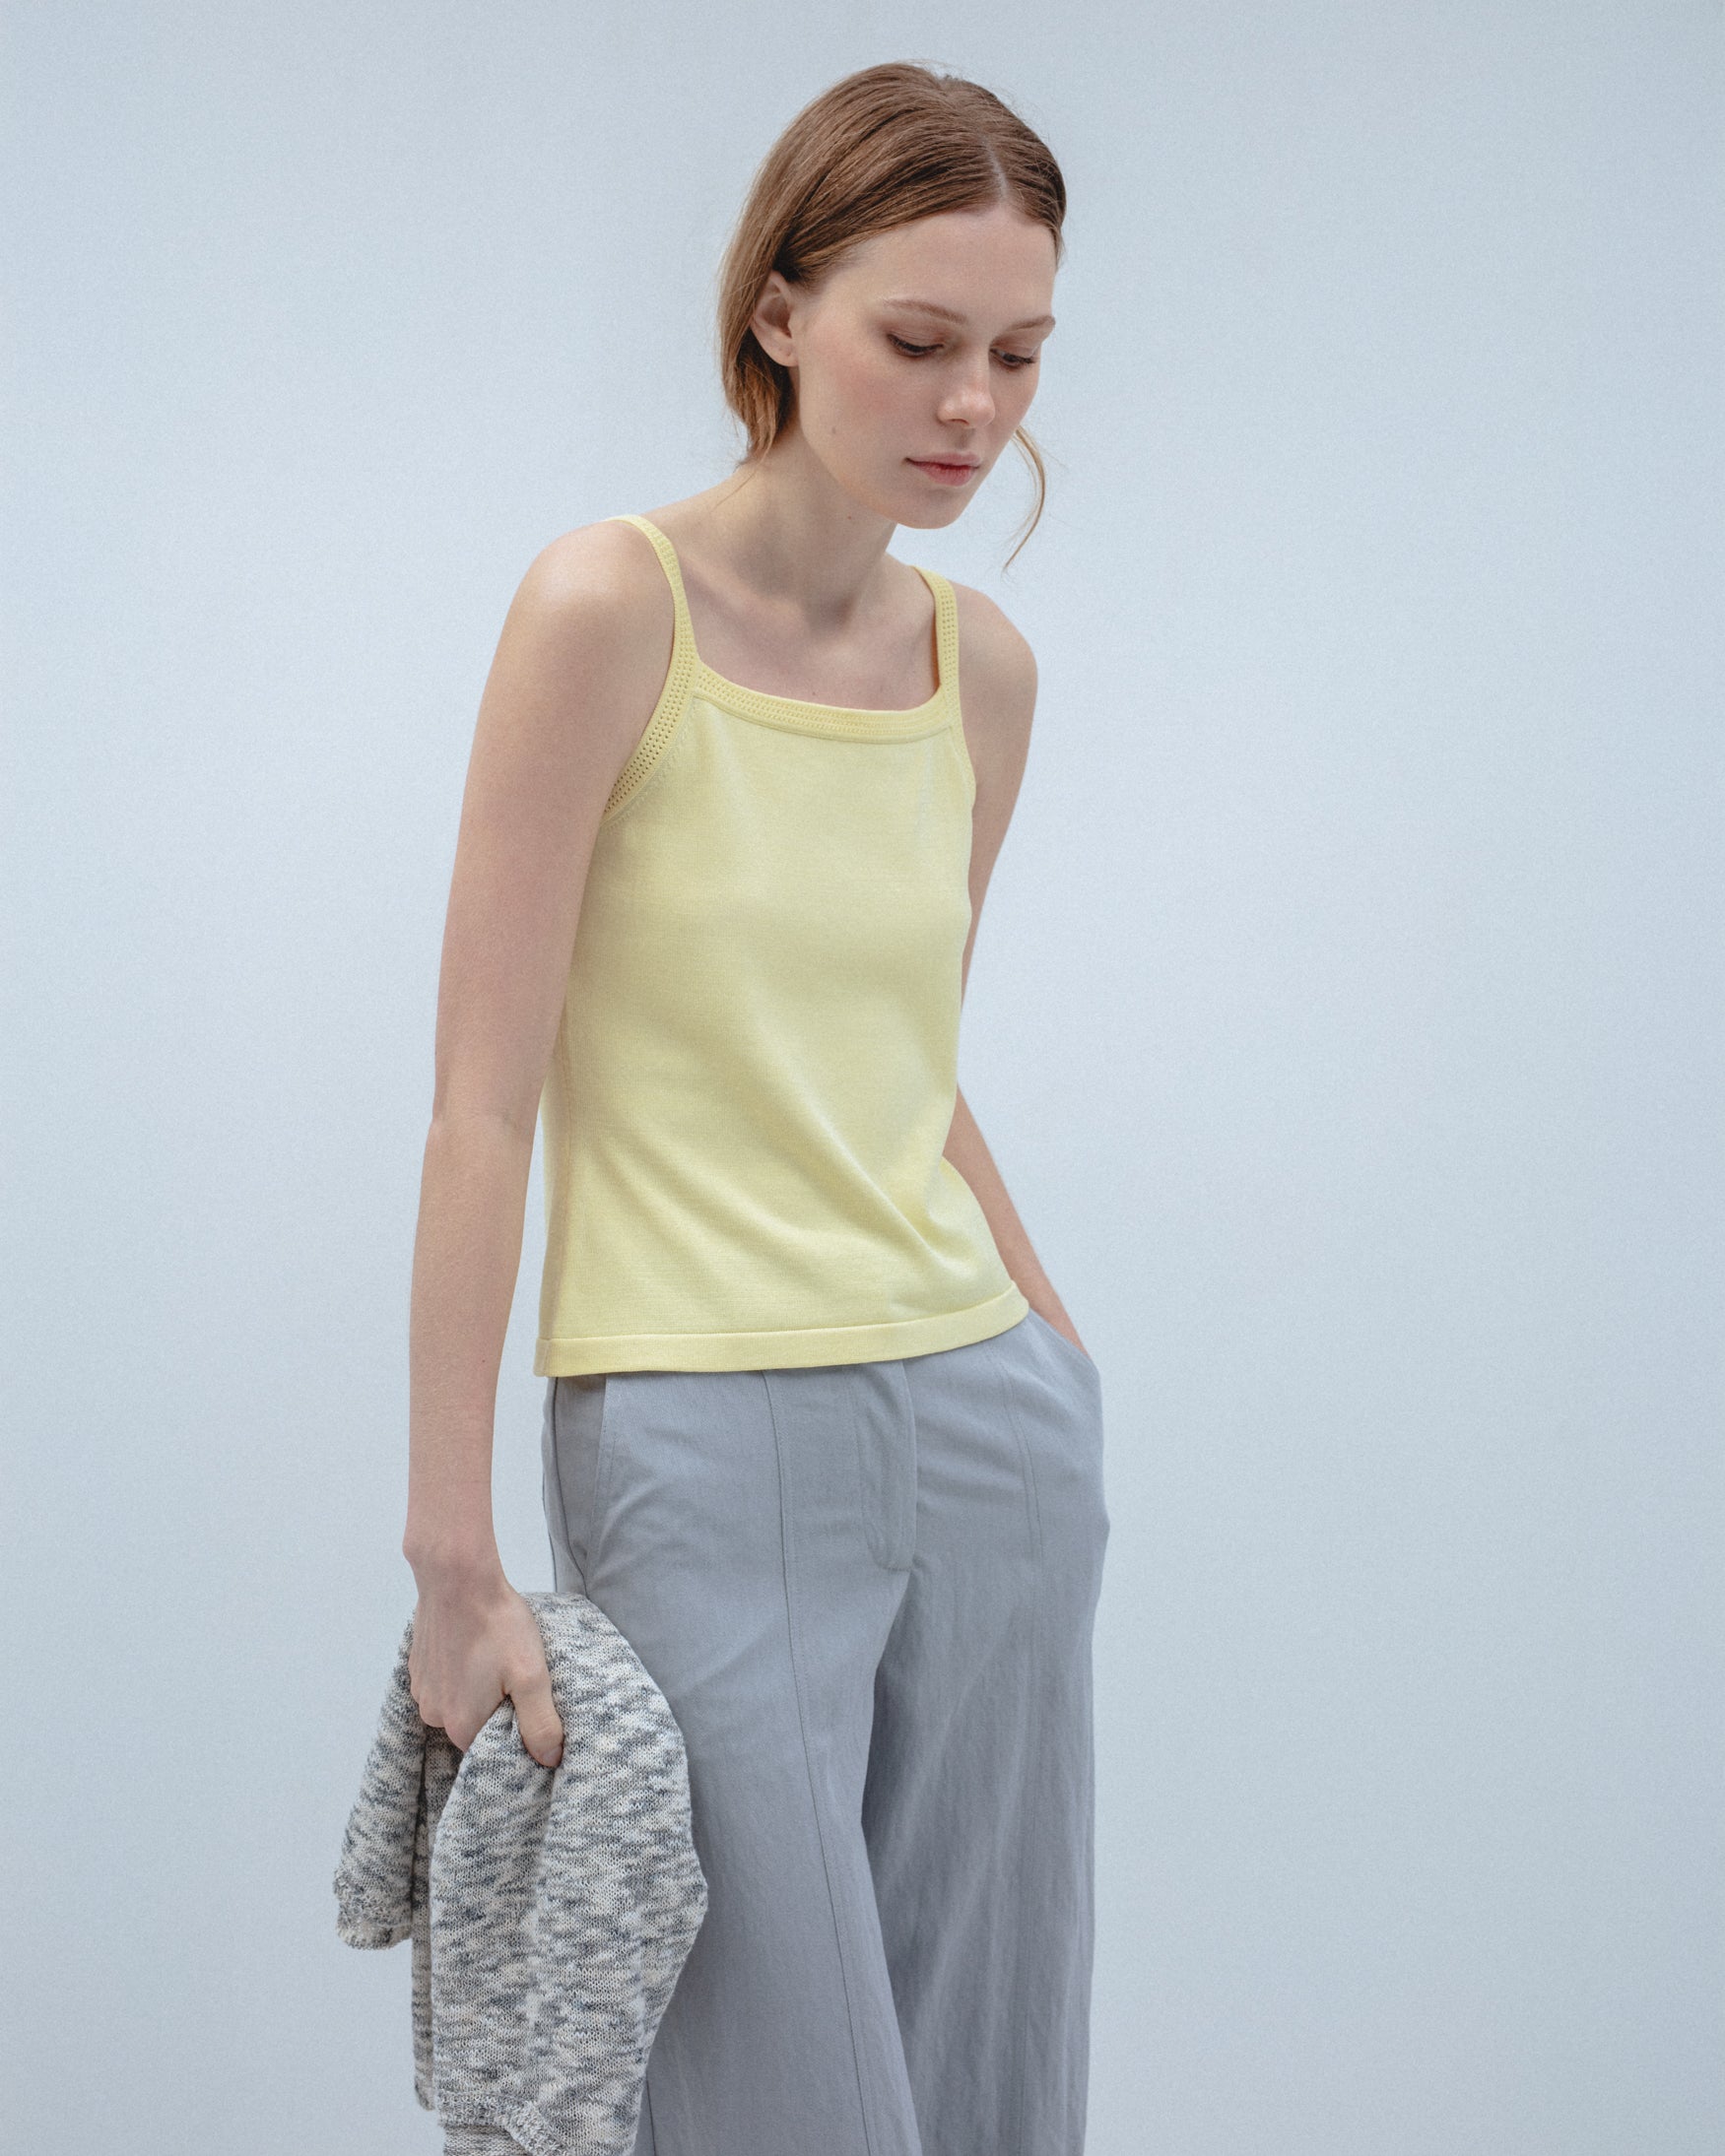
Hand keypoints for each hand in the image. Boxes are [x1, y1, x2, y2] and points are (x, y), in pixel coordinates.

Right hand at [405, 1571, 565, 1767]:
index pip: (491, 1749)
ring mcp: (421, 1689)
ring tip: (494, 1657)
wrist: (457, 1577)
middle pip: (473, 1725)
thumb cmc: (497, 1624)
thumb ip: (541, 1724)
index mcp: (461, 1725)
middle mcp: (434, 1714)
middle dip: (495, 1707)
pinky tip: (475, 1647)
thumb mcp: (531, 1675)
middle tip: (513, 1674)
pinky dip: (461, 1671)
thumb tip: (550, 1760)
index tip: (525, 1702)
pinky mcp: (418, 1666)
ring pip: (458, 1702)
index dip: (513, 1730)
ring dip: (477, 1688)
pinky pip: (445, 1682)